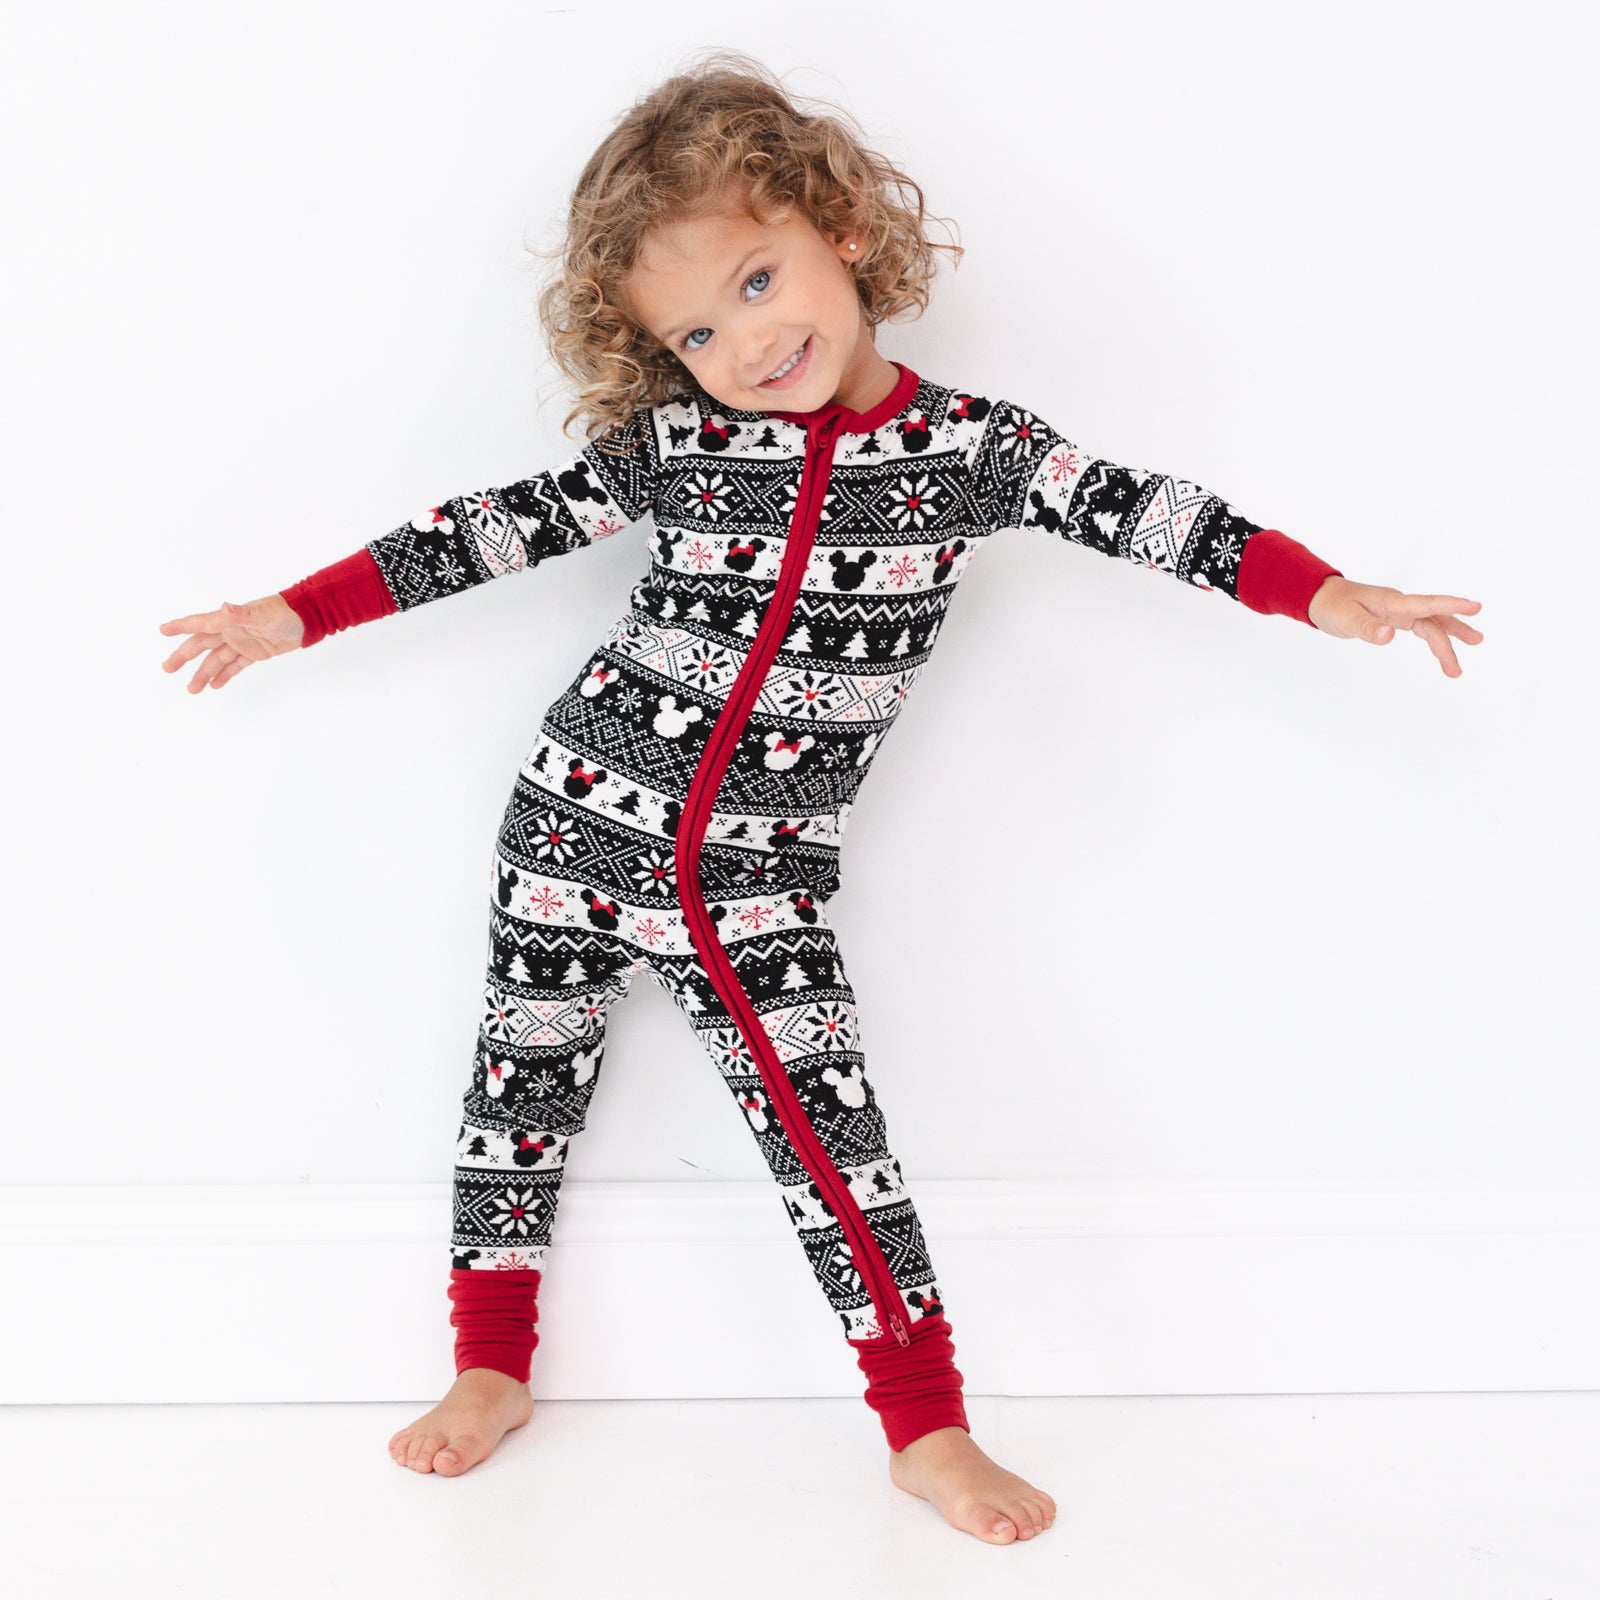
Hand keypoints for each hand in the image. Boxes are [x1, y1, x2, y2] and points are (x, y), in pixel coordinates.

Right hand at [158, 594, 305, 692]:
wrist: (307, 620)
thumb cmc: (284, 613)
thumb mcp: (262, 615)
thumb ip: (241, 614)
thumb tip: (223, 607)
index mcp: (229, 621)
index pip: (200, 624)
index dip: (181, 626)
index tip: (162, 630)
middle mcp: (232, 631)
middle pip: (202, 645)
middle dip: (184, 656)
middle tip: (167, 668)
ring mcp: (243, 643)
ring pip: (217, 659)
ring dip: (204, 673)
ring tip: (191, 689)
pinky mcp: (255, 653)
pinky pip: (235, 665)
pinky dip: (224, 674)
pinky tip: (214, 685)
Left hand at [1306, 577, 1483, 677]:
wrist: (1320, 598)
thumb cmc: (1332, 606)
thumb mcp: (1345, 620)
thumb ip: (1366, 628)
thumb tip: (1389, 636)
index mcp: (1392, 602)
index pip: (1426, 604)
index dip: (1451, 605)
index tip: (1476, 607)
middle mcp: (1400, 605)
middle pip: (1433, 620)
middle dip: (1454, 634)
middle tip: (1477, 642)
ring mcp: (1398, 612)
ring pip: (1430, 625)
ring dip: (1446, 642)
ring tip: (1458, 666)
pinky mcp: (1394, 618)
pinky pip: (1420, 628)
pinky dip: (1432, 639)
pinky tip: (1441, 650)